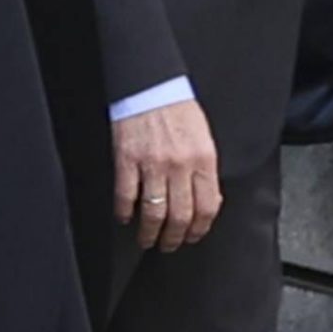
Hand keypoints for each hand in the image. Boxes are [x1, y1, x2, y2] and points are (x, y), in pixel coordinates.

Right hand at [113, 97, 221, 251]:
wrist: (151, 86)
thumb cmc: (178, 111)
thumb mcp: (204, 140)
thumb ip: (206, 172)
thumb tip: (208, 203)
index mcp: (203, 160)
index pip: (206, 208)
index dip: (199, 229)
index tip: (192, 237)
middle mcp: (180, 165)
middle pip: (180, 216)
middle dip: (174, 238)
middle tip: (168, 245)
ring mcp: (152, 164)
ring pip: (154, 212)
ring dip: (149, 233)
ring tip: (147, 239)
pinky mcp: (127, 160)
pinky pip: (126, 196)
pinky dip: (125, 212)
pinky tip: (126, 217)